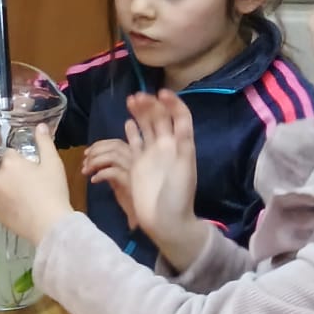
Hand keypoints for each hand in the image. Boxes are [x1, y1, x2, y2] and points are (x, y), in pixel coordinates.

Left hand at [0, 128, 71, 246]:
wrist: (50, 225)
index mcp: (10, 164)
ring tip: (30, 199)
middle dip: (16, 175)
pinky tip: (25, 210)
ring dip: (11, 190)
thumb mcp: (53, 163)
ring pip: (2, 188)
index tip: (34, 169)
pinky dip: (10, 206)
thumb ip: (44, 142)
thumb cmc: (53, 191)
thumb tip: (40, 126)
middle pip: (5, 171)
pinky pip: (2, 205)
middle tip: (35, 185)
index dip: (23, 160)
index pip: (11, 154)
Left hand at [81, 138, 136, 223]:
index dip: (99, 145)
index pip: (116, 143)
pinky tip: (94, 180)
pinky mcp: (132, 181)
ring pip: (113, 155)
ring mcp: (136, 169)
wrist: (141, 215)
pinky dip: (100, 174)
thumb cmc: (130, 198)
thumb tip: (93, 161)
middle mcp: (138, 160)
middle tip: (84, 162)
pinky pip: (113, 172)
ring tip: (86, 171)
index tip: (86, 153)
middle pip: (114, 146)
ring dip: (96, 161)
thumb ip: (110, 168)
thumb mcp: (119, 179)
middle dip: (95, 151)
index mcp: (135, 157)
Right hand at [122, 92, 206, 268]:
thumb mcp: (186, 165)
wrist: (165, 219)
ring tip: (131, 100)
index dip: (173, 103)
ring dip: (140, 112)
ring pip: (147, 126)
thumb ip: (182, 140)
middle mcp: (167, 145)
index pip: (180, 116)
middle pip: (160, 118)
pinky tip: (127, 122)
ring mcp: (152, 154)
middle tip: (137, 96)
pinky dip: (131, 132)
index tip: (162, 93)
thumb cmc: (178, 194)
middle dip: (151, 104)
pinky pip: (135, 143)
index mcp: (182, 144)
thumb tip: (177, 116)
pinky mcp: (138, 163)